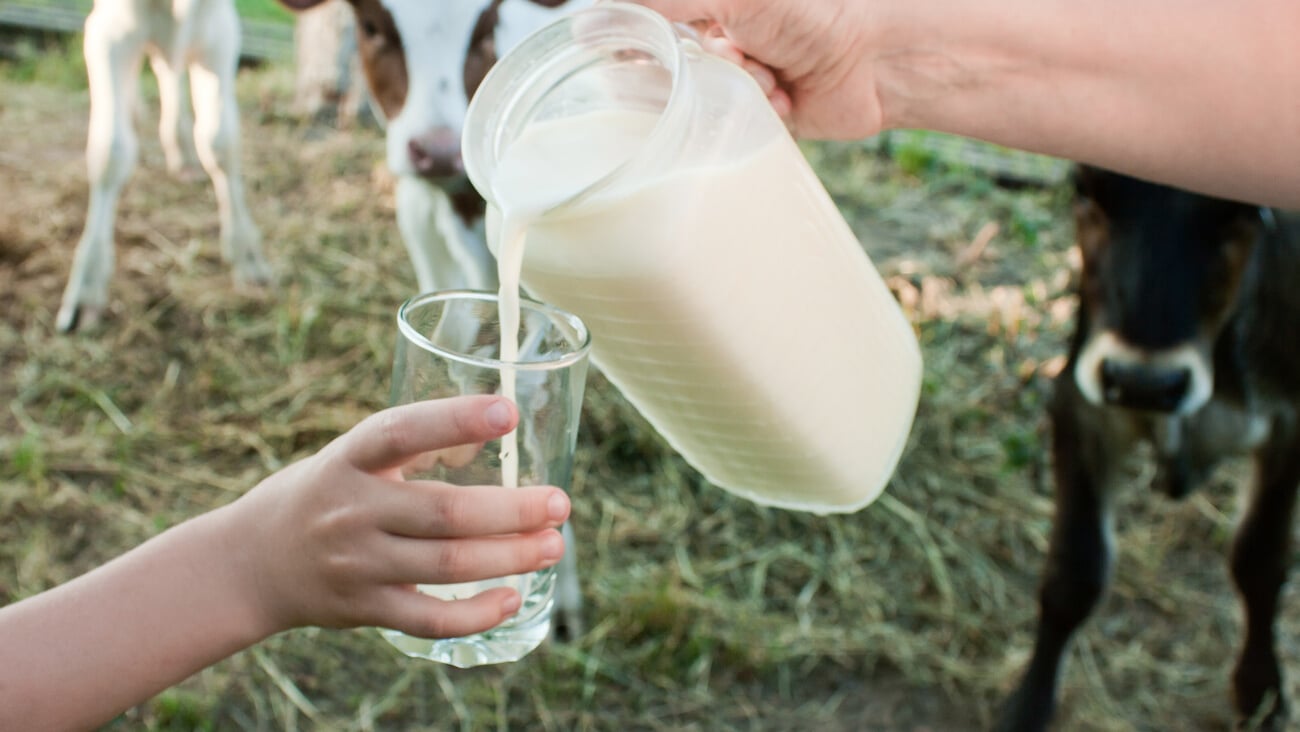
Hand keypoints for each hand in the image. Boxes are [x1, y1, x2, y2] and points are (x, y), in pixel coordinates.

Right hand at [219, 395, 571, 639]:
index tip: (507, 411)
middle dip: (512, 509)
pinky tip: (511, 598)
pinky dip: (474, 613)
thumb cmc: (324, 494)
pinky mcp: (363, 609)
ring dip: (509, 556)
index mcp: (349, 458)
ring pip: (446, 565)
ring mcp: (356, 563)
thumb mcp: (352, 456)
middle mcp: (351, 509)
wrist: (250, 563)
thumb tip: (496, 427)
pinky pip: (428, 618)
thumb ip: (415, 445)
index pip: (402, 431)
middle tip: (560, 504)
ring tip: (552, 546)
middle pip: (444, 511)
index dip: (455, 420)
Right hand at [630, 0, 883, 138]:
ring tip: (768, 75)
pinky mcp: (758, 112)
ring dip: (734, 87)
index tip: (636, 56)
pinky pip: (730, 123)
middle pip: (670, 62)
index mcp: (708, 1)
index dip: (640, 40)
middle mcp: (719, 31)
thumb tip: (585, 20)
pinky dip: (756, 112)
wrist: (874, 61)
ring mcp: (739, 73)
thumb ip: (658, 1)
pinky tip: (784, 97)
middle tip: (734, 54)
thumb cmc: (809, 12)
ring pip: (700, 97)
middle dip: (701, 64)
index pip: (647, 21)